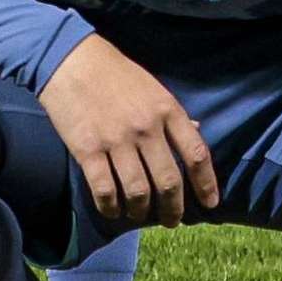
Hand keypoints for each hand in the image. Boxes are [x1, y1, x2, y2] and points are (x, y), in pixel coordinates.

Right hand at [40, 36, 218, 228]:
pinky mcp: (87, 150)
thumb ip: (173, 114)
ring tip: (140, 215)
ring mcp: (116, 140)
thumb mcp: (153, 87)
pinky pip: (105, 190)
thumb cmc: (116, 73)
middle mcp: (146, 128)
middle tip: (172, 220)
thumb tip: (196, 130)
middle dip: (174, 208)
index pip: (196, 154)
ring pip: (138, 192)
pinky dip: (111, 207)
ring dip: (141, 211)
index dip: (206, 184)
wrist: (71, 60)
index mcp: (167, 110)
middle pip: (168, 181)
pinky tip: (113, 210)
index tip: (210, 203)